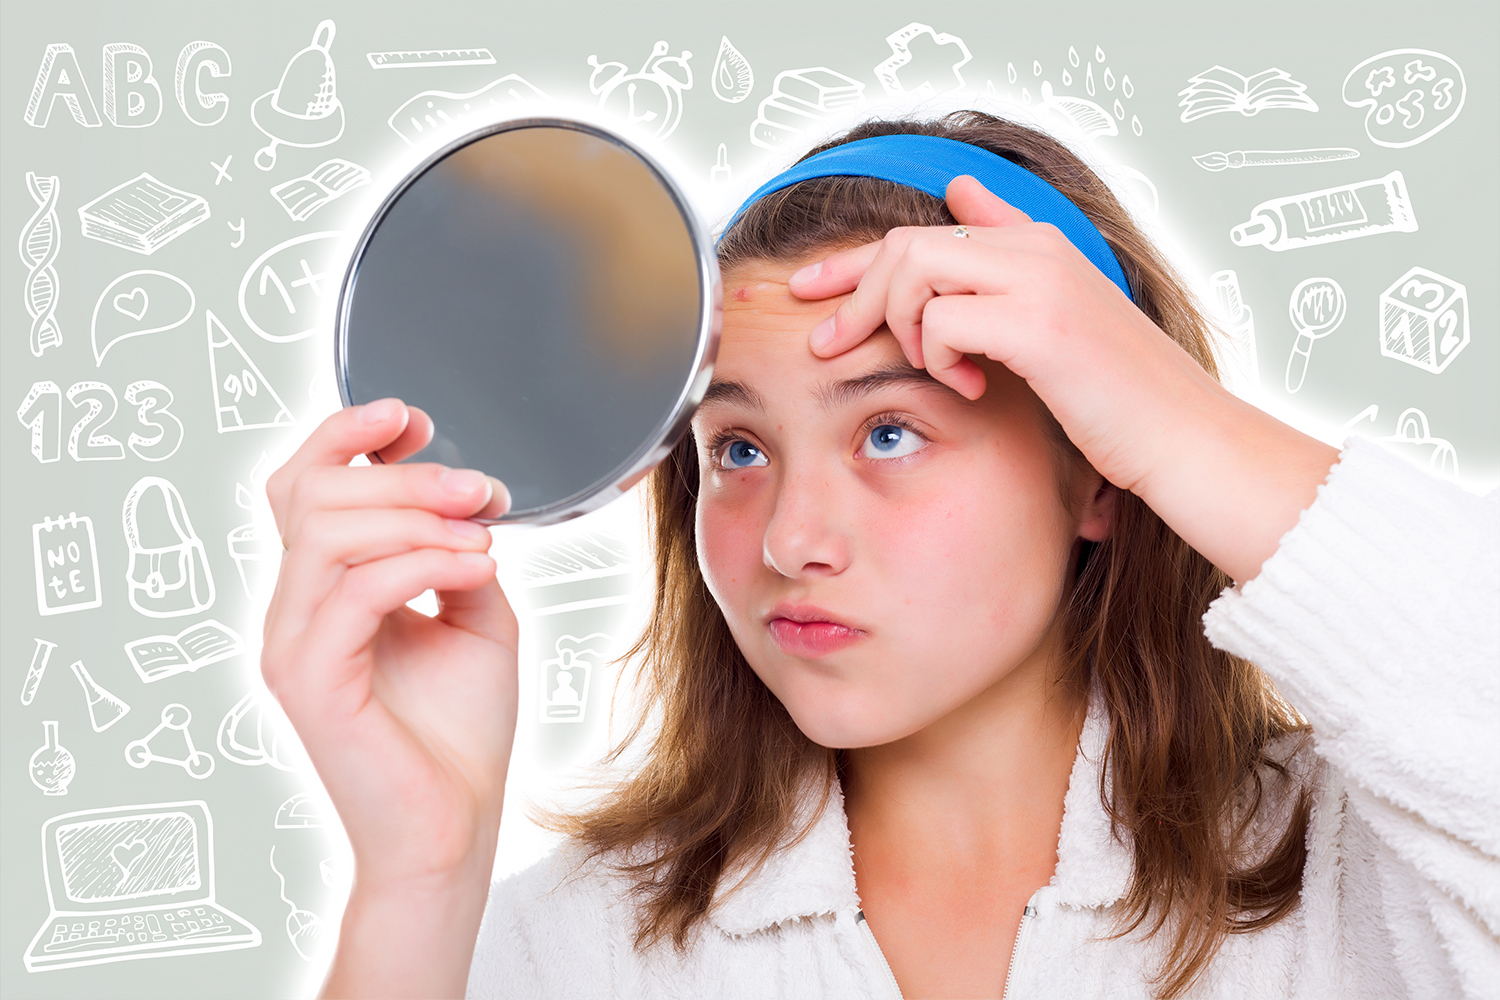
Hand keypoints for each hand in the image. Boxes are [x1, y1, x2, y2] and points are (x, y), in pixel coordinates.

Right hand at [262, 399, 516, 995]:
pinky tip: (475, 569)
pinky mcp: (309, 681)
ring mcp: (294, 644)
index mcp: (325, 589)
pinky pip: (354, 591)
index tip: (414, 419)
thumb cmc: (459, 734)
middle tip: (479, 489)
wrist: (455, 826)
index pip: (303, 485)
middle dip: (404, 475)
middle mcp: (296, 610)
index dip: (346, 435)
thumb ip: (457, 554)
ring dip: (417, 516)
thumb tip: (466, 504)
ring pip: (328, 532)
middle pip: (314, 493)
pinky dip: (422, 563)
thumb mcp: (476, 617)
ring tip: (482, 536)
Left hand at [787, 176, 1337, 584]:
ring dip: (900, 327)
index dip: (852, 258)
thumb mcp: (1055, 324)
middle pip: (904, 243)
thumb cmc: (1117, 399)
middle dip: (852, 294)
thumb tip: (957, 195)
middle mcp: (1036, 247)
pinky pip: (941, 320)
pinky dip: (937, 359)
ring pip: (913, 269)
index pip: (922, 228)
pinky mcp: (1040, 324)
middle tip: (829, 347)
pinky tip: (969, 389)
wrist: (1186, 441)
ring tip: (931, 371)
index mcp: (1036, 244)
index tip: (806, 291)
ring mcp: (1039, 280)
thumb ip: (1003, 271)